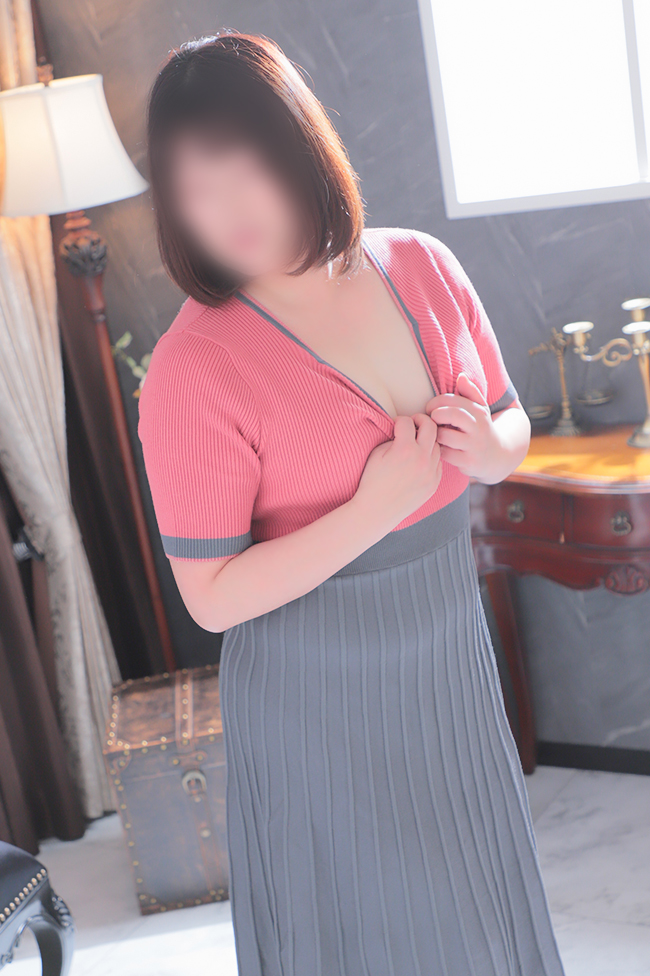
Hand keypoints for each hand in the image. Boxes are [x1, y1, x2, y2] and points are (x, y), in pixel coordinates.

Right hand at [354, 413, 441, 528]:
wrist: (376, 511)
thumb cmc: (372, 481)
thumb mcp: (377, 454)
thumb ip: (393, 438)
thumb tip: (404, 431)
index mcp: (405, 450)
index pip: (407, 422)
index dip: (398, 421)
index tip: (395, 426)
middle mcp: (422, 459)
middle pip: (431, 427)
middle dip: (420, 420)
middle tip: (413, 424)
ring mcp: (431, 472)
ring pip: (437, 445)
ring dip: (427, 440)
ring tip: (415, 443)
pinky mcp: (434, 483)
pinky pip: (438, 462)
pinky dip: (430, 457)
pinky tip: (419, 460)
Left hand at [425, 372, 502, 480]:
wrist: (496, 455)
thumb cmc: (480, 428)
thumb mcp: (480, 409)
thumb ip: (470, 392)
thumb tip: (461, 376)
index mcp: (479, 411)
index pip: (452, 400)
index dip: (436, 402)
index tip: (430, 408)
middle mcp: (479, 427)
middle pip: (452, 414)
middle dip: (436, 415)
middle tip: (431, 420)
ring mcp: (474, 445)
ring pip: (445, 436)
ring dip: (436, 434)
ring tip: (436, 434)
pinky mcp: (468, 462)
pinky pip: (445, 454)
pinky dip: (439, 450)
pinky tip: (441, 447)